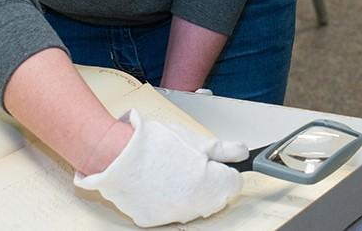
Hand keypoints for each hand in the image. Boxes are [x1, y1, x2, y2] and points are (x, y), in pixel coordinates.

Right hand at [74, 110, 247, 226]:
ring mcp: (176, 216)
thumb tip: (242, 152)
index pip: (235, 182)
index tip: (216, 161)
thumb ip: (225, 149)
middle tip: (189, 160)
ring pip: (191, 203)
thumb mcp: (197, 140)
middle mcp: (198, 208)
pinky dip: (165, 198)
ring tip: (170, 168)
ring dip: (187, 189)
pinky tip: (156, 180)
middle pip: (213, 195)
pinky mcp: (154, 220)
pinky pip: (168, 209)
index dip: (225, 167)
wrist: (118, 156)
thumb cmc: (157, 145)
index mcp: (214, 187)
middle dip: (207, 179)